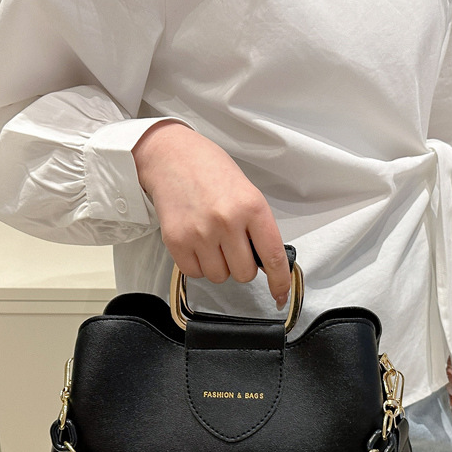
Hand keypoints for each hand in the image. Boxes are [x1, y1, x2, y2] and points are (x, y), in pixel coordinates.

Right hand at [132, 122, 290, 306]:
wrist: (170, 156)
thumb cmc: (210, 171)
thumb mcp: (246, 192)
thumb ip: (257, 226)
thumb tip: (265, 263)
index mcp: (252, 206)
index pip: (272, 257)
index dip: (279, 282)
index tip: (280, 295)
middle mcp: (227, 221)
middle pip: (244, 273)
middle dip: (241, 266)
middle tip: (233, 245)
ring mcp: (200, 233)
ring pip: (220, 276)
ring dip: (219, 266)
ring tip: (212, 240)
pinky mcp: (177, 241)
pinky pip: (195, 273)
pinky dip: (198, 265)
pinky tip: (197, 243)